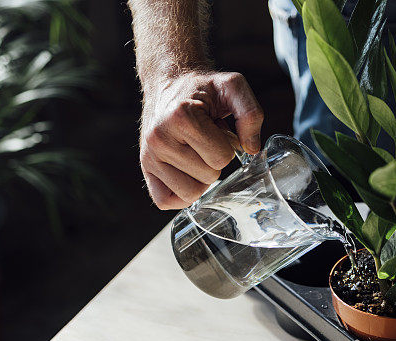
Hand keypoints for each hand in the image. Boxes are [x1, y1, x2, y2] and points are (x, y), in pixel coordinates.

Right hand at [139, 71, 263, 208]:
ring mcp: (149, 155)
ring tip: (195, 153)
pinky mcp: (144, 168)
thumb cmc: (202, 88)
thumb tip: (251, 149)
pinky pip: (165, 201)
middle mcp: (159, 138)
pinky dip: (181, 195)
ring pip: (191, 194)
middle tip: (204, 140)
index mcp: (181, 116)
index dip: (227, 146)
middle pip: (209, 177)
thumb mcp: (232, 86)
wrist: (169, 83)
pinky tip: (186, 174)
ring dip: (200, 178)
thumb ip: (250, 113)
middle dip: (214, 161)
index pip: (221, 158)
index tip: (216, 130)